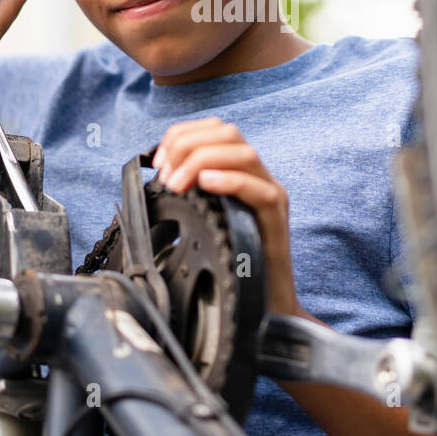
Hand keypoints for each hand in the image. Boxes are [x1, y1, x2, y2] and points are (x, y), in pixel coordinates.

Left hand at [152, 117, 301, 317]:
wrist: (265, 305)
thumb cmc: (231, 264)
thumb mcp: (205, 219)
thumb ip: (191, 193)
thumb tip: (161, 177)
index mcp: (240, 172)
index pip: (215, 129)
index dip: (183, 135)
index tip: (159, 161)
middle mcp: (258, 177)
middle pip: (228, 133)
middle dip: (189, 145)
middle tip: (166, 175)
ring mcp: (271, 195)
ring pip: (244, 154)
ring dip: (202, 160)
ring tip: (178, 183)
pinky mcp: (277, 219)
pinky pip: (259, 190)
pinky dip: (230, 180)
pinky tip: (206, 184)